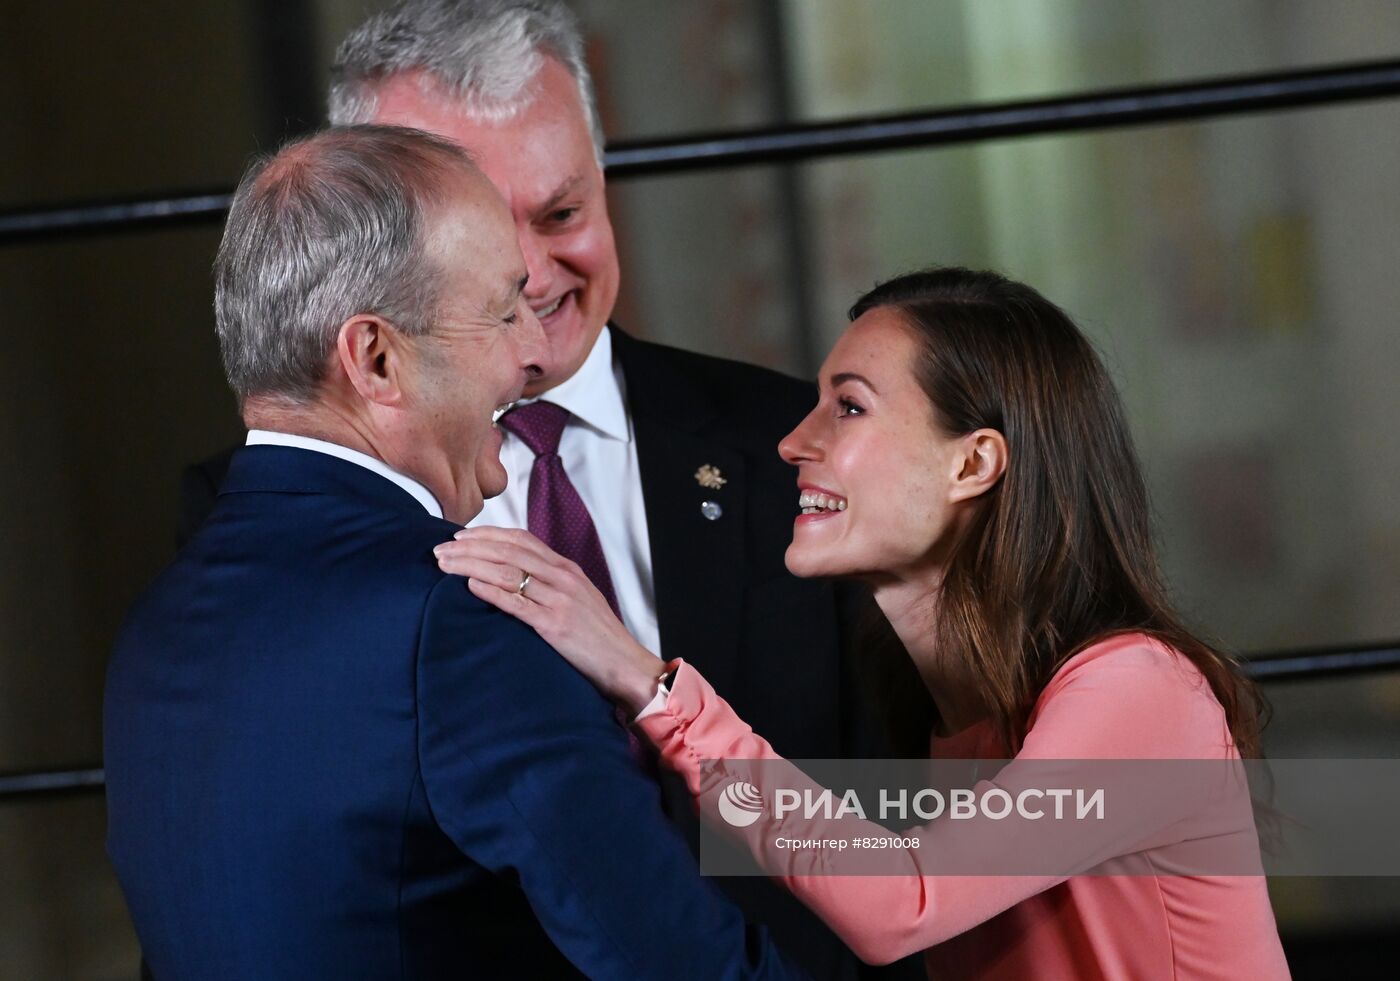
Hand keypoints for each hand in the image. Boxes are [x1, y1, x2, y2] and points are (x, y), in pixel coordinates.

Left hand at [434, 527, 662, 713]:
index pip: (521, 539)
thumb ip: (550, 585)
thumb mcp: (577, 600)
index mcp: (567, 569)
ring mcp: (559, 599)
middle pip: (508, 551)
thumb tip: (514, 578)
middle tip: (440, 549)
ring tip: (445, 565)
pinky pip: (517, 603)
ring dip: (471, 565)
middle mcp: (563, 577)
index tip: (460, 537)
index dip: (486, 535)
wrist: (626, 664)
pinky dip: (491, 590)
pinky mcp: (555, 624)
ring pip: (507, 572)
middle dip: (470, 547)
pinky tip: (470, 586)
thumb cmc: (599, 637)